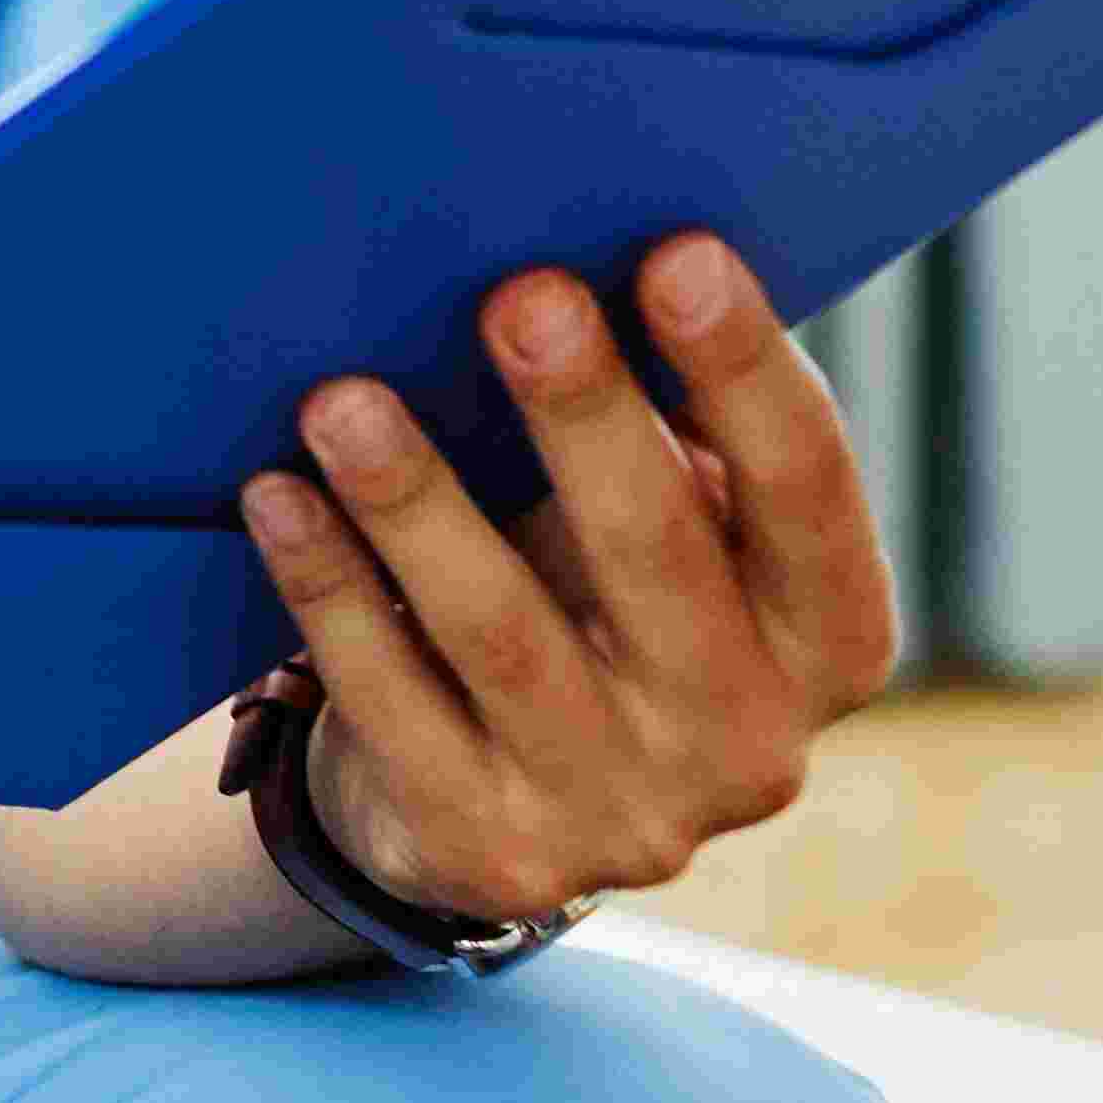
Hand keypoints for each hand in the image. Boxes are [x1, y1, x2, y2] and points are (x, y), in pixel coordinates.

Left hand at [236, 233, 901, 930]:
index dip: (750, 379)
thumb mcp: (657, 534)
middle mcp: (747, 744)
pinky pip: (391, 702)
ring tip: (342, 399)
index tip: (680, 253)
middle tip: (520, 296)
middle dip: (586, 419)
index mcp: (825, 644)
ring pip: (504, 637)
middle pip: (657, 560)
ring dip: (418, 504)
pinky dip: (330, 592)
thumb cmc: (585, 602)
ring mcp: (620, 815)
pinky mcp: (490, 849)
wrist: (486, 802)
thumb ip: (662, 433)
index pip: (808, 503)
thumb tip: (586, 253)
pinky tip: (277, 497)